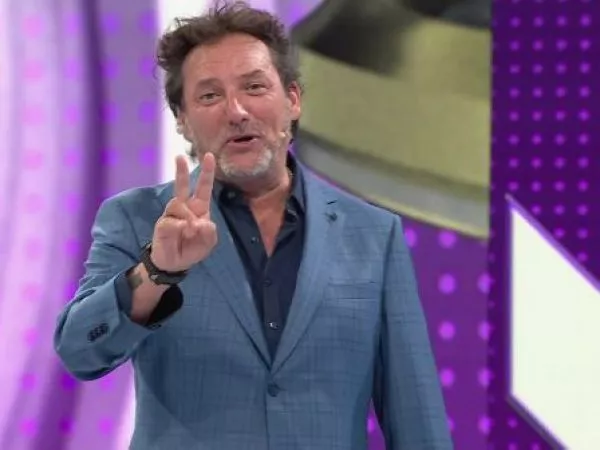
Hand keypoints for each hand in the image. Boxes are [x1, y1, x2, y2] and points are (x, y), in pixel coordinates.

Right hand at [150, 153, 217, 271]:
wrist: (175, 263)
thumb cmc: (193, 249)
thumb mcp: (208, 242)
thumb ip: (209, 231)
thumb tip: (197, 222)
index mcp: (199, 209)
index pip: (204, 188)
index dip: (207, 172)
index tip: (210, 156)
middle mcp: (184, 207)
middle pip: (182, 186)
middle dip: (181, 171)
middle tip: (179, 157)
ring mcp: (171, 214)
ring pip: (178, 205)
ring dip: (188, 218)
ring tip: (190, 231)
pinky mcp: (162, 224)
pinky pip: (172, 221)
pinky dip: (180, 228)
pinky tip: (183, 233)